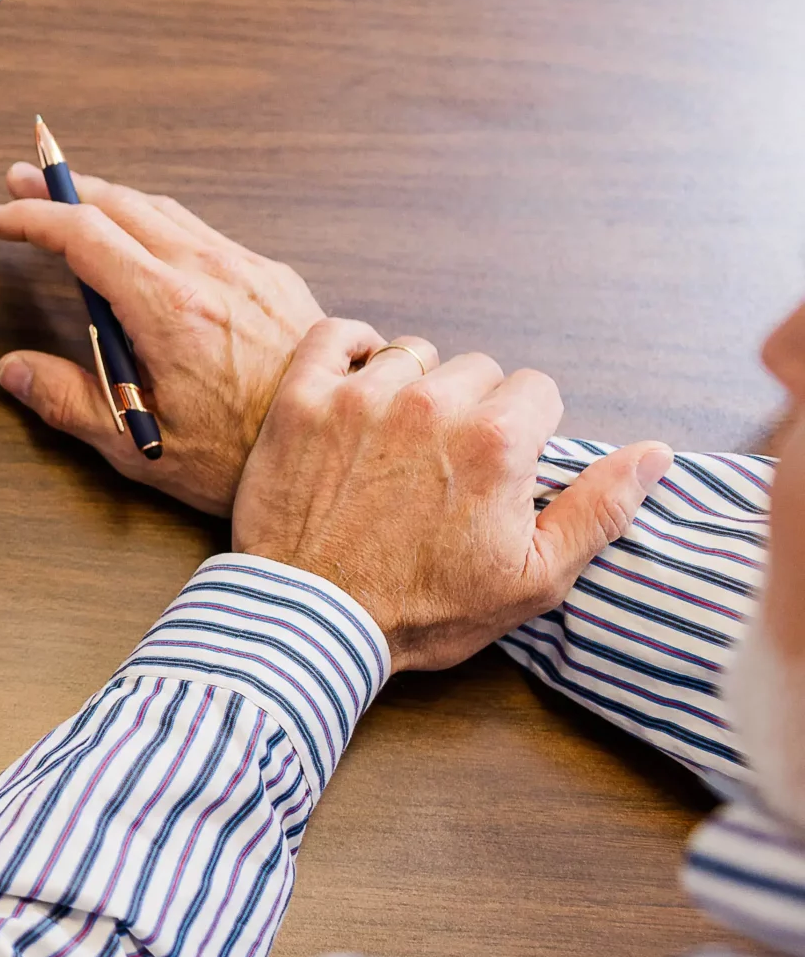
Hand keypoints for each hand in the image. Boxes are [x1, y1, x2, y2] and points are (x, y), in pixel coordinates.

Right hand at [0, 164, 325, 515]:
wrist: (337, 450)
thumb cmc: (240, 460)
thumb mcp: (137, 444)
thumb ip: (68, 402)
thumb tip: (14, 369)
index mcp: (169, 309)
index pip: (83, 236)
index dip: (31, 220)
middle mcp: (210, 273)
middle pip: (122, 204)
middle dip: (63, 189)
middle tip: (21, 183)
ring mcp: (246, 270)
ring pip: (164, 210)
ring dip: (110, 199)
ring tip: (73, 201)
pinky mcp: (273, 279)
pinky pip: (202, 231)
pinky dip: (155, 221)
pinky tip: (142, 239)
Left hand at [232, 319, 674, 673]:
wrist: (312, 622)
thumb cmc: (424, 609)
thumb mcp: (534, 578)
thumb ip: (601, 509)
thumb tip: (656, 454)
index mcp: (496, 441)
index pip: (536, 391)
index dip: (527, 430)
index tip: (503, 467)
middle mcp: (431, 405)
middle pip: (477, 371)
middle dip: (475, 409)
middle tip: (449, 463)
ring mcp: (360, 397)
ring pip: (412, 355)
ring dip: (415, 385)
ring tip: (401, 437)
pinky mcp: (300, 400)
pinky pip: (333, 335)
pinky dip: (349, 345)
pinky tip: (358, 373)